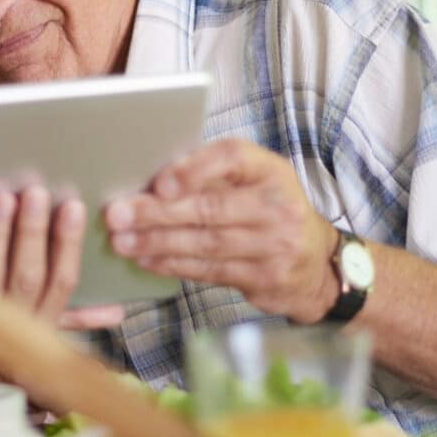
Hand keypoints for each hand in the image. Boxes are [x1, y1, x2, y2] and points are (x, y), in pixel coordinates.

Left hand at [0, 187, 118, 383]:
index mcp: (42, 330)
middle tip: (36, 193)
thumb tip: (117, 312)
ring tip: (2, 199)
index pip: (62, 282)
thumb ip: (73, 323)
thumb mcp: (36, 343)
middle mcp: (14, 332)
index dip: (68, 244)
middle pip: (29, 276)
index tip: (72, 207)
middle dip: (33, 232)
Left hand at [104, 139, 338, 322]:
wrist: (319, 266)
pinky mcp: (264, 278)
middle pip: (210, 208)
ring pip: (206, 243)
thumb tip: (148, 178)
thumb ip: (214, 177)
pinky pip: (209, 270)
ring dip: (157, 243)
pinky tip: (146, 261)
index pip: (232, 158)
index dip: (194, 169)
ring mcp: (275, 245)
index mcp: (271, 171)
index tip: (159, 183)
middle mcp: (278, 206)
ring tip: (122, 241)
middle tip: (117, 215)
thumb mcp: (256, 184)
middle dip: (157, 213)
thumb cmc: (270, 213)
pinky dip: (173, 265)